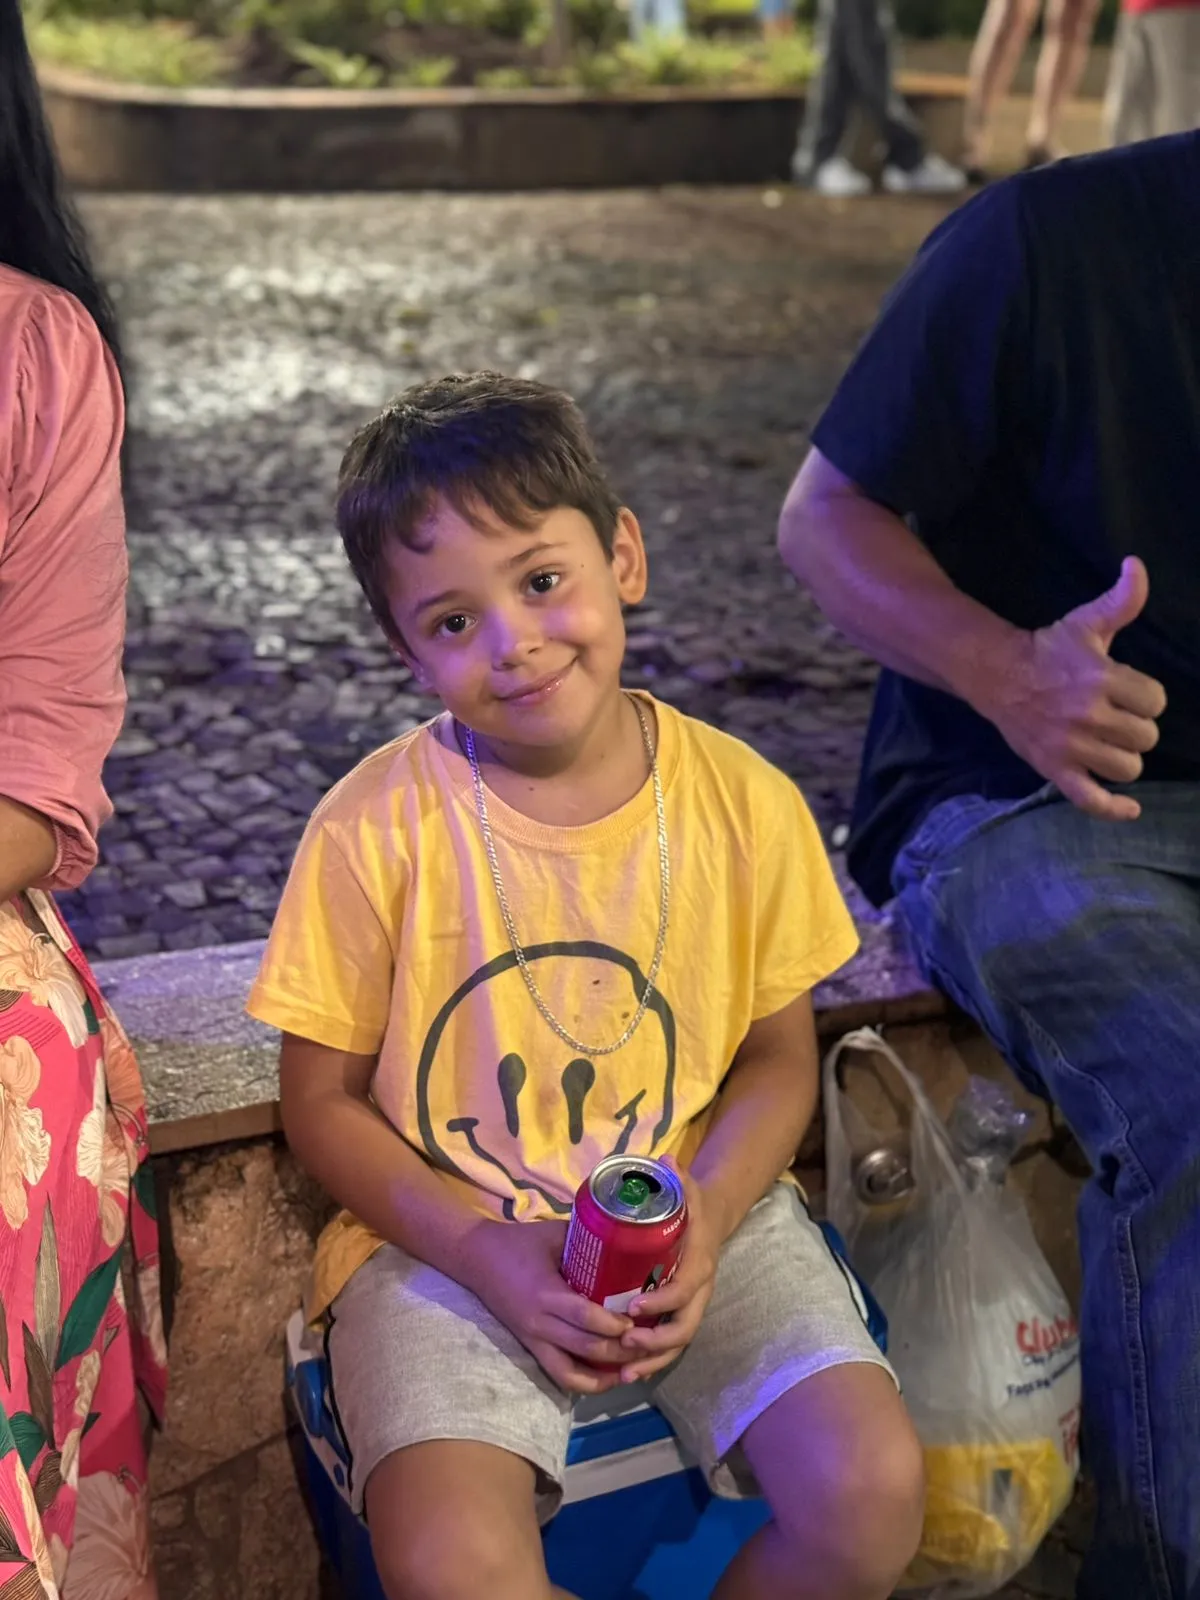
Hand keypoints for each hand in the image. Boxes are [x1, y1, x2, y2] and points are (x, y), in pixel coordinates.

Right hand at [464, 1219, 631, 1394]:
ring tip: (634, 1368)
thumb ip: (587, 1243)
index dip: (614, 1324)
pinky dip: (585, 1383)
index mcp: (546, 1292)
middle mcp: (539, 1323)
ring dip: (605, 1374)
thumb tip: (625, 1240)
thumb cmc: (518, 1241)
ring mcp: (533, 1339)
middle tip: (648, 1344)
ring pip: (572, 1372)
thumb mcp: (554, 1235)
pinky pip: (558, 1374)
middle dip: (620, 1351)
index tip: (639, 1321)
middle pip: (585, 1348)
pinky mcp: (530, 1347)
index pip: (585, 1316)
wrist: (475, 1257)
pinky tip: (608, 1379)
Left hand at [616, 1162, 719, 1382]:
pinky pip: (670, 1345)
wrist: (712, 1220)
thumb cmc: (693, 1206)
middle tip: (624, 1344)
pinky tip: (628, 1372)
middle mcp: (699, 1291)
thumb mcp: (689, 1189)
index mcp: (699, 1263)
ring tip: (623, 1373)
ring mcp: (691, 1306)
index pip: (684, 1290)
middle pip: (683, 1328)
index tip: (633, 1307)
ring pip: (677, 1343)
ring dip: (652, 1361)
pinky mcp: (680, 1314)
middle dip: (656, 1343)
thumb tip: (666, 1161)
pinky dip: (652, 1362)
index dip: (661, 1302)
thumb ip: (679, 1178)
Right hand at [972, 557, 1166, 820]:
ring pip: (1127, 768)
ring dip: (1124, 756)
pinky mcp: (1055, 770)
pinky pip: (1091, 800)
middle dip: (1136, 725)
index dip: (1146, 697)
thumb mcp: (1087, 622)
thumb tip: (1137, 566)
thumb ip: (1122, 600)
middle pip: (1145, 737)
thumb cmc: (1048, 649)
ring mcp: (1071, 748)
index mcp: (1101, 679)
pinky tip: (1131, 809)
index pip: (1155, 702)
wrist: (995, 674)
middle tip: (1115, 715)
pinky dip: (1114, 809)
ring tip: (1110, 743)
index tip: (1128, 691)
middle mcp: (1088, 716)